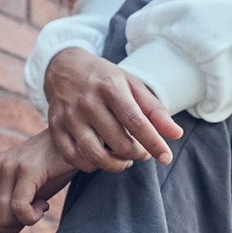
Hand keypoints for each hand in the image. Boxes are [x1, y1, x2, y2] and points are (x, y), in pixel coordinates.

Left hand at [0, 130, 76, 232]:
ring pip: (2, 217)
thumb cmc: (51, 170)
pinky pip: (18, 209)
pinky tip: (44, 207)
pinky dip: (31, 217)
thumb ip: (6, 216)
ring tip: (40, 209)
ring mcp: (7, 168)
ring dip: (23, 223)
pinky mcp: (27, 170)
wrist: (75, 143)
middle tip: (28, 219)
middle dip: (6, 230)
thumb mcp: (25, 195)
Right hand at [44, 47, 182, 172]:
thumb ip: (155, 111)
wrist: (63, 67)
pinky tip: (101, 158)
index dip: (154, 143)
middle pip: (119, 143)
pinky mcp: (55, 128)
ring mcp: (69, 116)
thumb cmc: (105, 79)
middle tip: (142, 152)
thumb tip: (176, 135)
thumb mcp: (132, 86)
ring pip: (95, 156)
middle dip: (137, 154)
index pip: (136, 123)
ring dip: (116, 165)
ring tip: (124, 159)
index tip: (166, 157)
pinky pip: (74, 158)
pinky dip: (91, 165)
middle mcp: (88, 102)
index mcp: (111, 87)